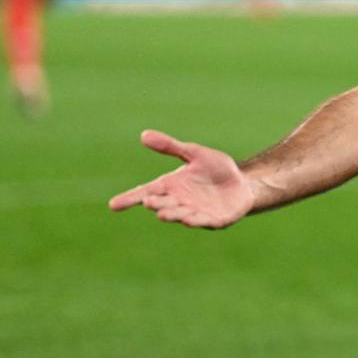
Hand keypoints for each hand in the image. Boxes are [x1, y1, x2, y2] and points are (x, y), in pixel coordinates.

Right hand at [108, 130, 252, 228]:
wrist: (244, 183)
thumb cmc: (216, 169)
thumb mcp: (194, 154)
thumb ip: (171, 147)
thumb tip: (143, 135)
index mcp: (171, 186)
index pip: (146, 192)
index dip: (130, 199)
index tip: (113, 205)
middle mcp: (180, 202)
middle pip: (162, 205)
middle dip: (156, 204)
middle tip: (149, 201)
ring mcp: (196, 213)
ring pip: (180, 215)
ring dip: (172, 214)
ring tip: (161, 213)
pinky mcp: (215, 221)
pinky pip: (204, 222)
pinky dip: (196, 221)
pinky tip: (188, 218)